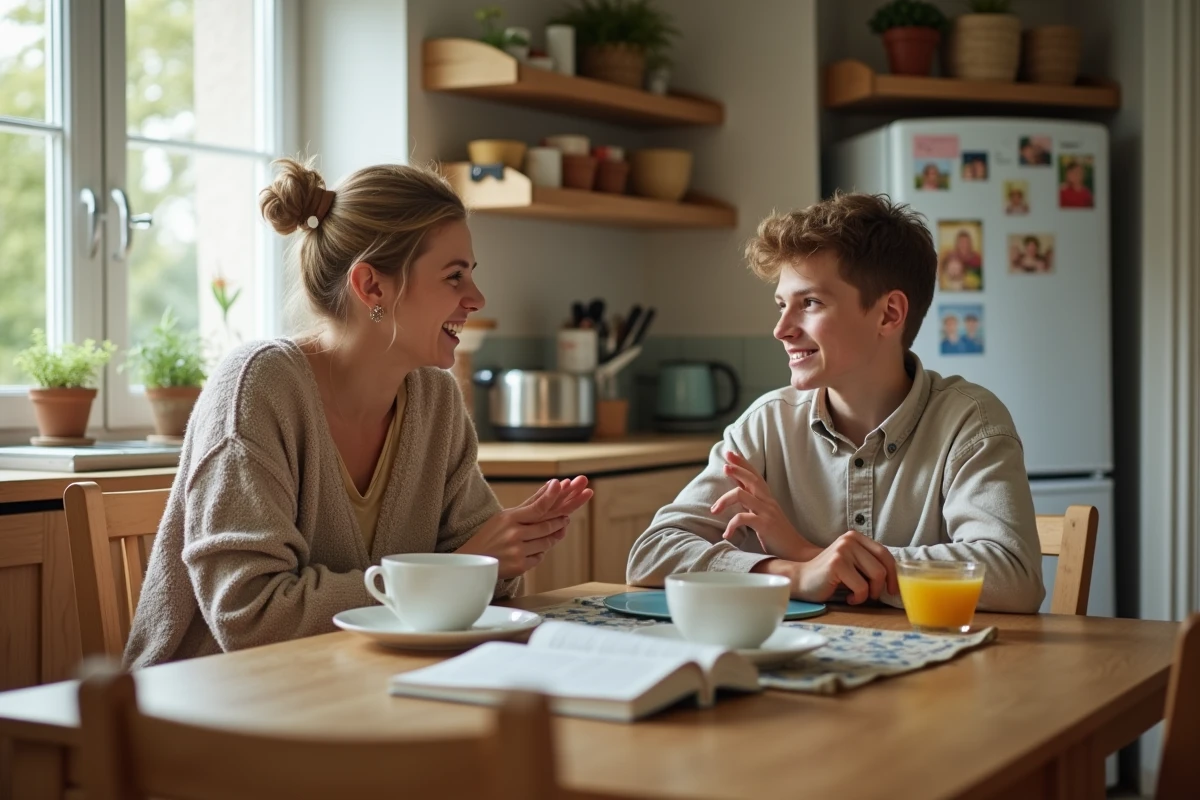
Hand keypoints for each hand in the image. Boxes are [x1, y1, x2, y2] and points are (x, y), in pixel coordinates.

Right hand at [458, 478, 592, 578]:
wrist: (473, 561)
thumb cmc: (490, 536)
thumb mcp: (503, 518)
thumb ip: (526, 507)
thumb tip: (548, 491)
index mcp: (509, 518)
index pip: (537, 507)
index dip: (552, 496)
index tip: (560, 485)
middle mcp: (514, 533)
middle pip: (546, 526)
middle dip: (560, 522)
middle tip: (565, 518)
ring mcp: (517, 551)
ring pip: (546, 543)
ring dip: (553, 537)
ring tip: (558, 531)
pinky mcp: (519, 566)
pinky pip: (539, 557)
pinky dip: (539, 553)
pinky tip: (534, 550)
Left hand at [711, 451, 817, 561]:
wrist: (796, 553)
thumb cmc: (777, 536)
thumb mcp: (763, 515)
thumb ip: (751, 502)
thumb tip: (737, 490)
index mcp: (767, 498)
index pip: (754, 475)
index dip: (742, 463)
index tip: (729, 453)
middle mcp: (768, 501)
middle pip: (750, 478)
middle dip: (736, 469)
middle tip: (724, 464)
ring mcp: (767, 512)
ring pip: (741, 495)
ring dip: (724, 499)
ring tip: (714, 509)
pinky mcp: (765, 525)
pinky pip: (743, 518)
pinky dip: (731, 526)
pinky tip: (726, 535)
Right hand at [760, 531, 898, 604]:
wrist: (801, 580)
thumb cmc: (830, 577)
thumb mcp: (852, 564)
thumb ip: (870, 563)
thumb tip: (896, 578)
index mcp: (856, 537)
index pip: (886, 554)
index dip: (894, 574)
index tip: (892, 589)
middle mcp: (850, 539)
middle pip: (884, 566)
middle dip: (883, 586)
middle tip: (874, 596)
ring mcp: (843, 550)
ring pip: (876, 576)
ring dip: (870, 593)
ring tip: (858, 597)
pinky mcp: (837, 564)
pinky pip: (862, 587)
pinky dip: (859, 598)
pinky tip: (849, 598)